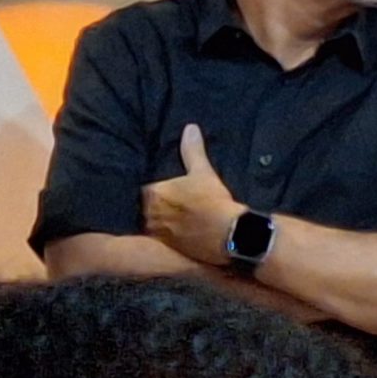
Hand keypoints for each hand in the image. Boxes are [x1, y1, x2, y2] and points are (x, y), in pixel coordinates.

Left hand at [141, 124, 241, 267]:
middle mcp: (150, 214)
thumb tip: (190, 128)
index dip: (156, 191)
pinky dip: (167, 237)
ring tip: (174, 221)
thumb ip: (192, 150)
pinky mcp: (170, 249)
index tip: (166, 192)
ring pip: (152, 224)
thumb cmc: (214, 200)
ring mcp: (159, 233)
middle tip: (171, 206)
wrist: (230, 233)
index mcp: (154, 193)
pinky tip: (178, 235)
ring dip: (160, 222)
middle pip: (146, 208)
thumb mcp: (203, 172)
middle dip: (156, 207)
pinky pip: (161, 241)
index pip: (146, 190)